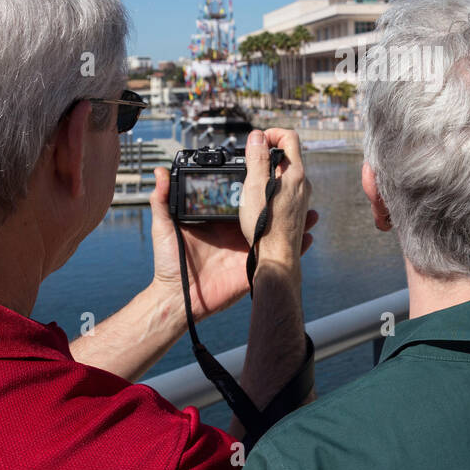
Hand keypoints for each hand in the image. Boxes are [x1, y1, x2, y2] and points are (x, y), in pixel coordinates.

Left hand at [148, 164, 317, 319]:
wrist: (178, 298)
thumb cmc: (169, 265)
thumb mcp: (164, 227)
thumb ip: (162, 200)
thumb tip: (158, 172)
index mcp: (220, 221)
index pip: (241, 199)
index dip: (254, 187)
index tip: (267, 171)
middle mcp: (236, 232)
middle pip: (263, 213)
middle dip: (281, 202)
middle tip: (295, 185)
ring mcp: (247, 249)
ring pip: (275, 232)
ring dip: (294, 222)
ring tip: (311, 210)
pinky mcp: (253, 267)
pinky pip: (277, 256)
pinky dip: (296, 248)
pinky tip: (308, 236)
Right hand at [239, 128, 313, 272]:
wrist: (277, 258)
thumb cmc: (265, 225)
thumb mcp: (255, 185)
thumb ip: (257, 158)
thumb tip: (258, 136)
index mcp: (296, 173)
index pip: (290, 138)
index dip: (272, 133)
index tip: (257, 142)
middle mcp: (303, 184)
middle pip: (287, 156)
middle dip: (267, 153)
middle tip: (249, 163)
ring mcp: (301, 198)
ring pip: (286, 174)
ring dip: (268, 172)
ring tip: (251, 184)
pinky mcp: (296, 211)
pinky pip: (285, 190)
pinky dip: (272, 188)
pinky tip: (259, 201)